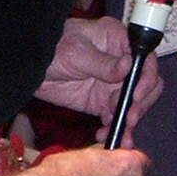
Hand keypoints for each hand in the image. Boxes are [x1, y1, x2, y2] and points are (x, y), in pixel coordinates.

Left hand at [35, 16, 164, 136]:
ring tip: (120, 132)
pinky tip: (105, 135)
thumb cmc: (52, 48)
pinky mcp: (102, 102)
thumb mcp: (76, 53)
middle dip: (141, 102)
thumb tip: (128, 65)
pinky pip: (116, 117)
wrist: (30, 68)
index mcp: (118, 40)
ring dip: (130, 119)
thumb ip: (103, 63)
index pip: (145, 59)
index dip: (146, 78)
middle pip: (145, 84)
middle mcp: (121, 62)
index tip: (137, 96)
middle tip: (129, 117)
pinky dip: (115, 128)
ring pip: (133, 104)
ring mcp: (113, 84)